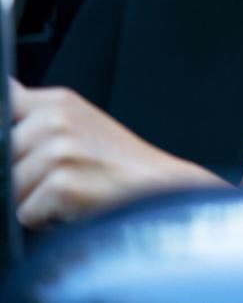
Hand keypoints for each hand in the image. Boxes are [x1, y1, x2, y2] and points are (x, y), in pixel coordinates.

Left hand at [10, 79, 225, 227]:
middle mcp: (56, 120)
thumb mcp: (78, 119)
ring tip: (70, 191)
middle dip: (21, 173)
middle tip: (62, 174)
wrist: (161, 186)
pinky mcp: (63, 185)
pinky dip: (46, 220)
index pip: (4, 103)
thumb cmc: (120, 160)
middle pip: (1, 156)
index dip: (7, 133)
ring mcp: (60, 151)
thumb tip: (4, 89)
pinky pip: (25, 214)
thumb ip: (33, 110)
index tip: (24, 146)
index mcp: (58, 101)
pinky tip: (76, 205)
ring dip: (33, 200)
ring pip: (10, 188)